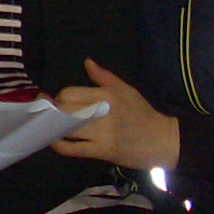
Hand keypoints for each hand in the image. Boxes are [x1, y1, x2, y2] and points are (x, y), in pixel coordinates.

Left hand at [53, 60, 180, 171]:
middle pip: (64, 110)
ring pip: (65, 128)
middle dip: (54, 112)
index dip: (61, 98)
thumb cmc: (142, 113)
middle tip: (55, 114)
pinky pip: (72, 149)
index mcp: (106, 95)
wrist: (161, 140)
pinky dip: (59, 145)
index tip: (61, 102)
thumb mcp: (126, 90)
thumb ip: (104, 77)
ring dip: (54, 127)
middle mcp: (102, 113)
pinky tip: (55, 140)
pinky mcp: (101, 151)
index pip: (69, 93)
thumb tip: (87, 62)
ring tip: (51, 126)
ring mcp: (101, 133)